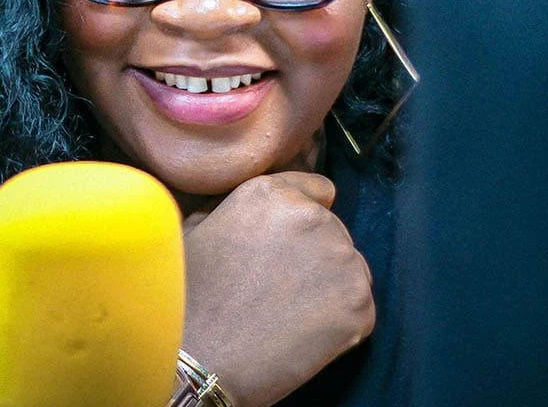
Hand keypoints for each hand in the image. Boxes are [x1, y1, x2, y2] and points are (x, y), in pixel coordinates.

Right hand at [181, 172, 374, 406]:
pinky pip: (360, 305)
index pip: (318, 189)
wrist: (200, 358)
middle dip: (315, 252)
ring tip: (293, 311)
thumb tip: (256, 212)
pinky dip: (341, 320)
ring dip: (330, 283)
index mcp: (271, 192)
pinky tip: (306, 333)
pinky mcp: (359, 304)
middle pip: (334, 230)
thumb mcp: (196, 227)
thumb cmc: (187, 293)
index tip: (291, 240)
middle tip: (283, 284)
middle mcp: (312, 216)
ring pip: (350, 266)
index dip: (304, 215)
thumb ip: (233, 207)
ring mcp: (341, 259)